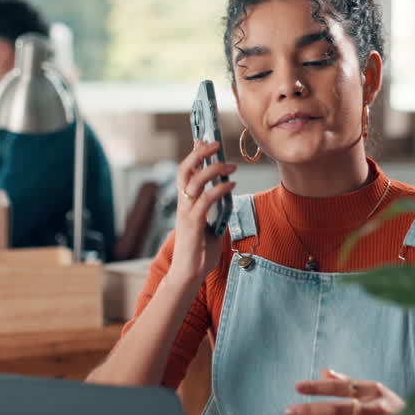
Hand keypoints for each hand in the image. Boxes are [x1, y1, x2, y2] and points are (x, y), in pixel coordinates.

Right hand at [166, 141, 236, 285]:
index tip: (203, 139)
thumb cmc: (199, 252)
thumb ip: (215, 211)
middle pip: (185, 170)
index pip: (185, 172)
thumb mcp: (210, 226)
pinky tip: (231, 185)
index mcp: (185, 203)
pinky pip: (206, 200)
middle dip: (199, 153)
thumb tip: (227, 197)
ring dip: (214, 169)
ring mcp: (186, 213)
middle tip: (215, 143)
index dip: (193, 154)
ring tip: (231, 166)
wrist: (189, 274)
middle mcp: (182, 204)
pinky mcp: (193, 224)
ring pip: (195, 182)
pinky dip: (219, 189)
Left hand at [286, 368, 414, 414]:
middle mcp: (376, 407)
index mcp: (374, 390)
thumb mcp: (375, 392)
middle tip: (289, 411)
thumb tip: (325, 372)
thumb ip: (350, 383)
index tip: (297, 387)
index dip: (319, 387)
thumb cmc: (394, 409)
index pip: (342, 386)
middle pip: (340, 408)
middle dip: (312, 410)